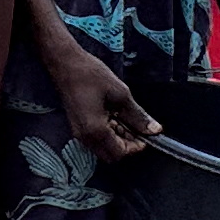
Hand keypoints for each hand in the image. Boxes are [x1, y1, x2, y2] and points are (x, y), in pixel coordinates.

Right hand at [39, 27, 162, 162]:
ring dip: (118, 139)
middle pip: (111, 156)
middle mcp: (85, 137)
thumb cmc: (90, 75)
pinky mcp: (77, 126)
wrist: (65, 63)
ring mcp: (79, 133)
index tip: (145, 134)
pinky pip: (96, 139)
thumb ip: (137, 116)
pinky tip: (114, 116)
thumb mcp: (120, 94)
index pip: (120, 153)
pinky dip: (108, 134)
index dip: (136, 146)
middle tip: (137, 129)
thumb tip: (155, 130)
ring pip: (103, 148)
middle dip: (127, 146)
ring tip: (125, 119)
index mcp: (95, 130)